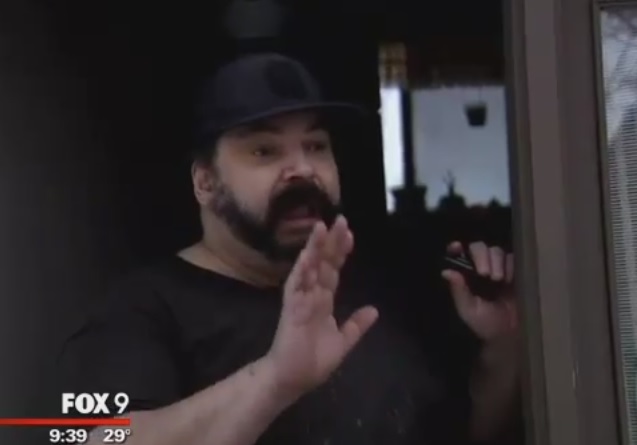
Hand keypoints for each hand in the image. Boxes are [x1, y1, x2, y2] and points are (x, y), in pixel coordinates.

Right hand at [266, 215, 378, 398]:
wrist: (293, 380)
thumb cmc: (313, 361)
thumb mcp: (343, 341)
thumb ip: (356, 325)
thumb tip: (374, 310)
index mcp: (323, 300)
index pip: (333, 270)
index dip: (341, 253)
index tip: (350, 234)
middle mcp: (312, 295)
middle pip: (322, 263)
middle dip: (331, 242)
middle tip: (340, 219)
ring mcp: (300, 300)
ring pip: (308, 269)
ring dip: (314, 248)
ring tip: (321, 227)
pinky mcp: (291, 310)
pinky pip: (295, 287)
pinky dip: (301, 271)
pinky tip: (307, 256)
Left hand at [442, 241, 516, 341]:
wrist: (510, 336)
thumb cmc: (484, 324)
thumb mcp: (468, 310)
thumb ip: (458, 290)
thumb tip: (447, 272)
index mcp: (465, 275)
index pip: (458, 254)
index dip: (456, 248)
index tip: (457, 247)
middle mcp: (480, 268)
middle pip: (479, 248)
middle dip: (481, 256)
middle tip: (485, 273)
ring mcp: (499, 268)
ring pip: (496, 251)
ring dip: (496, 261)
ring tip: (498, 280)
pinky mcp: (516, 272)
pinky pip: (513, 259)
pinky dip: (511, 265)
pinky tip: (510, 279)